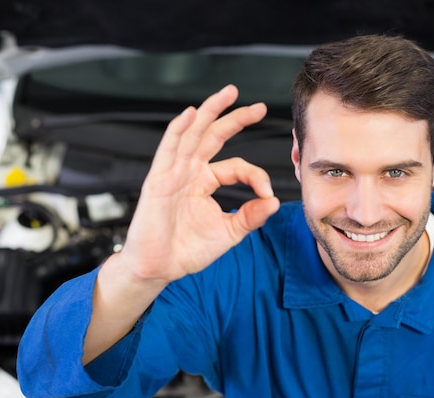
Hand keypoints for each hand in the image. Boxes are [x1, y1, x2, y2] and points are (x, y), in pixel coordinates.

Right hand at [117, 85, 279, 284]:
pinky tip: (192, 113)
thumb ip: (250, 216)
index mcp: (205, 182)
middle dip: (237, 119)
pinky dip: (179, 130)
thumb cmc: (187, 251)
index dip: (256, 175)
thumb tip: (274, 202)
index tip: (267, 194)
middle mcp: (190, 172)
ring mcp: (174, 173)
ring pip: (193, 134)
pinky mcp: (158, 179)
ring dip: (210, 112)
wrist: (159, 268)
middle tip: (260, 107)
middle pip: (215, 137)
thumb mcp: (229, 233)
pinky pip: (169, 149)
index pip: (237, 166)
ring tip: (229, 93)